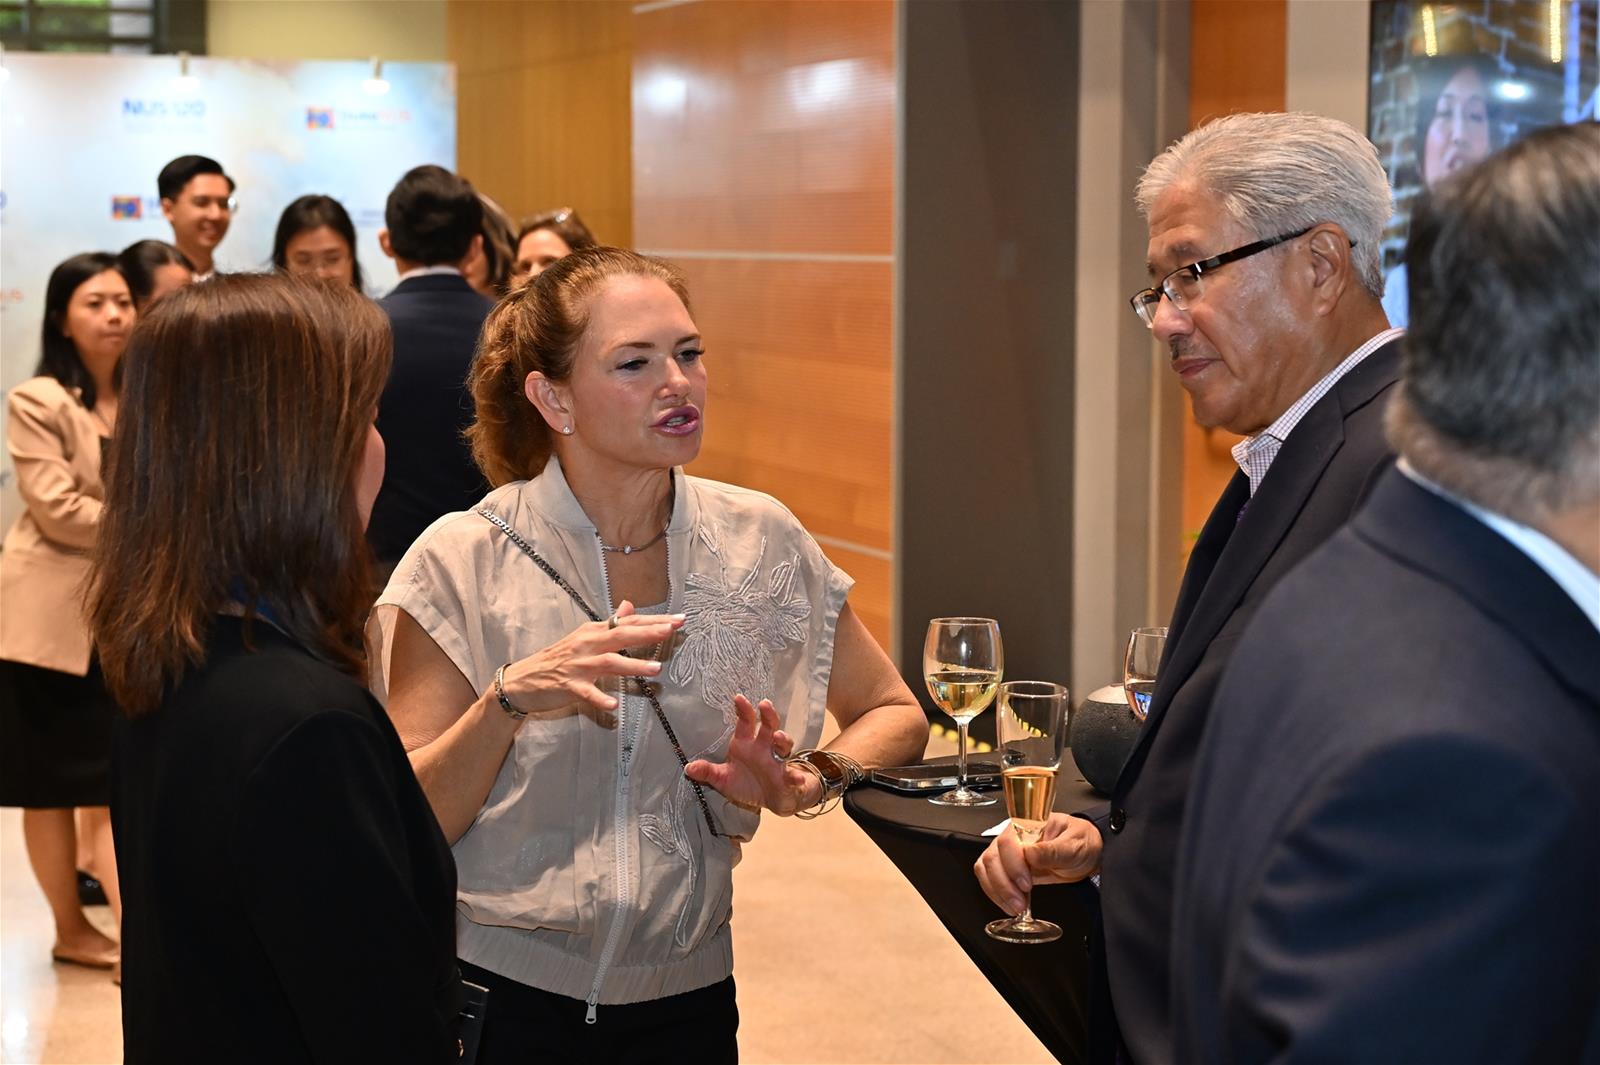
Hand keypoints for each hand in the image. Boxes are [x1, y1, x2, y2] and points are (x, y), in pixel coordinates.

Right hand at [497, 600, 684, 719]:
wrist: (522, 680)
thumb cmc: (558, 659)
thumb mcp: (584, 637)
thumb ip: (610, 624)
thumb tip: (630, 606)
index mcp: (593, 632)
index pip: (628, 622)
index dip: (653, 620)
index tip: (678, 619)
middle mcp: (587, 644)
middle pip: (621, 635)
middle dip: (648, 632)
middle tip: (672, 630)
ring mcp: (578, 665)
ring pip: (609, 662)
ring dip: (633, 664)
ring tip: (656, 669)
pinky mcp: (568, 686)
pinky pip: (587, 693)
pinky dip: (600, 699)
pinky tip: (614, 707)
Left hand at [684, 694, 821, 815]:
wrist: (770, 800)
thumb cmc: (746, 783)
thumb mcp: (723, 779)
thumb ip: (708, 772)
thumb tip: (688, 768)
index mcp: (746, 743)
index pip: (746, 722)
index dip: (743, 709)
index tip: (738, 698)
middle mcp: (764, 747)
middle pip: (769, 726)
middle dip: (768, 714)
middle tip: (764, 704)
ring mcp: (777, 761)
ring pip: (784, 744)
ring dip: (783, 739)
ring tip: (778, 737)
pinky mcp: (787, 778)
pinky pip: (792, 775)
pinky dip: (795, 776)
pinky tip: (794, 777)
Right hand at [973, 812, 1102, 914]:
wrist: (1087, 854)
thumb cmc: (1081, 842)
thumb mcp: (1074, 845)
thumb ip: (1052, 850)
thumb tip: (1030, 854)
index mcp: (1026, 824)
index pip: (1007, 840)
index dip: (1013, 863)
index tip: (1027, 883)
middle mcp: (1012, 837)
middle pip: (992, 857)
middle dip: (1003, 884)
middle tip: (1019, 903)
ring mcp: (1008, 853)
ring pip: (986, 869)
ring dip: (998, 891)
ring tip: (1017, 907)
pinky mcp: (1008, 869)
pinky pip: (990, 879)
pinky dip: (996, 894)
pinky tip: (1010, 904)